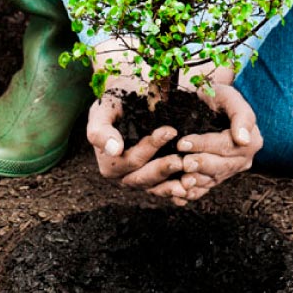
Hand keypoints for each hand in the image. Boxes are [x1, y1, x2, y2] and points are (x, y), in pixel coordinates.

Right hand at [86, 84, 189, 201]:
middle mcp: (125, 176)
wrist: (128, 100)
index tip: (170, 130)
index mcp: (110, 163)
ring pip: (157, 188)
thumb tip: (114, 149)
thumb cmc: (114, 104)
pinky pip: (166, 190)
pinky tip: (192, 188)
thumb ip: (101, 130)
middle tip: (182, 159)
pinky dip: (179, 191)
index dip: (150, 147)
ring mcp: (141, 179)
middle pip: (144, 177)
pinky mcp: (156, 181)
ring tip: (191, 178)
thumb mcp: (102, 111)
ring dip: (174, 186)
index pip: (132, 159)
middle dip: (163, 168)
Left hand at [175, 83, 262, 201]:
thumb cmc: (218, 97)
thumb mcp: (230, 97)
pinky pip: (205, 189)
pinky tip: (179, 194)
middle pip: (221, 166)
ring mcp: (230, 170)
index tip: (183, 143)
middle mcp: (243, 159)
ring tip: (180, 181)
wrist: (209, 104)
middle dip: (200, 165)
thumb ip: (240, 115)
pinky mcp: (217, 177)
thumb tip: (243, 139)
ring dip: (196, 182)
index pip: (226, 145)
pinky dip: (193, 193)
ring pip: (212, 180)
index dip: (204, 145)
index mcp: (251, 141)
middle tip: (182, 163)